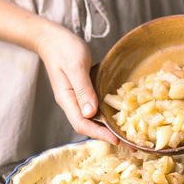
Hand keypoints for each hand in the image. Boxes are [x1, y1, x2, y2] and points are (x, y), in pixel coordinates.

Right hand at [35, 22, 119, 143]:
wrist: (52, 39)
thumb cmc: (63, 49)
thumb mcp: (75, 66)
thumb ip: (83, 89)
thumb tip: (91, 113)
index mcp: (67, 100)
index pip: (82, 124)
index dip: (99, 133)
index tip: (116, 139)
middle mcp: (73, 103)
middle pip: (90, 126)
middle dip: (109, 136)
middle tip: (131, 144)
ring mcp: (78, 99)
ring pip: (95, 119)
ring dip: (111, 127)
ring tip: (130, 134)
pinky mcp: (85, 93)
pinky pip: (97, 108)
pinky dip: (109, 114)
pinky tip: (122, 116)